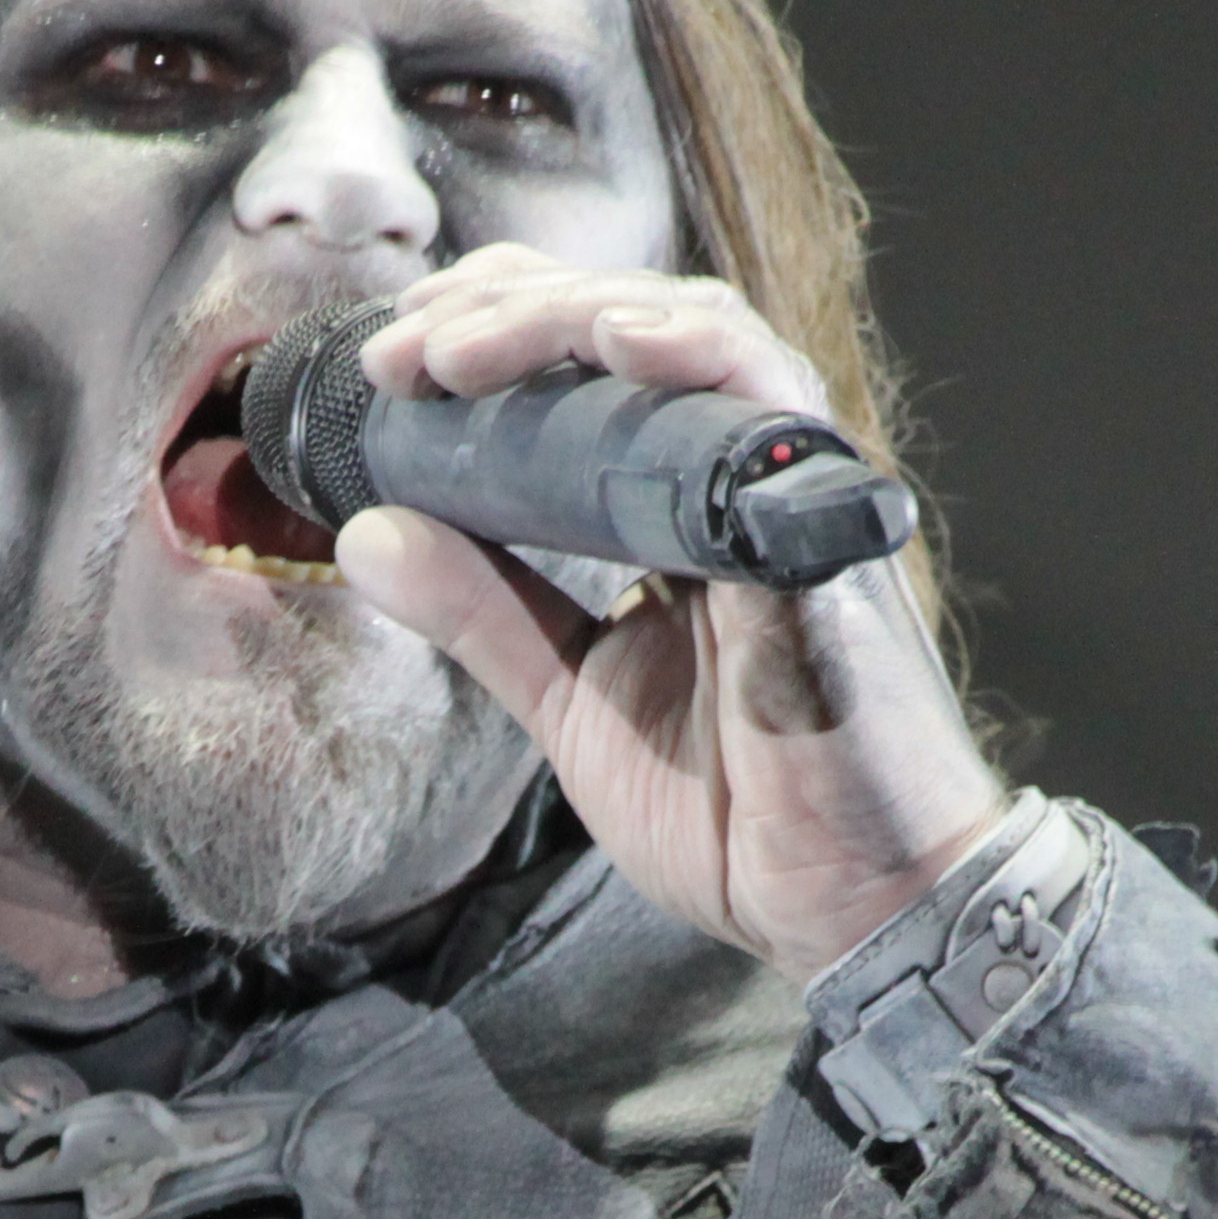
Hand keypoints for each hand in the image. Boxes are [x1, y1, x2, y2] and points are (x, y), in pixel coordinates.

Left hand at [333, 244, 1010, 979]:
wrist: (852, 907)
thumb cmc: (740, 810)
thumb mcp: (573, 701)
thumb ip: (483, 614)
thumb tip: (365, 532)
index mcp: (690, 506)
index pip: (604, 359)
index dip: (503, 323)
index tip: (396, 349)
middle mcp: (748, 478)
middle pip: (637, 322)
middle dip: (506, 311)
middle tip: (399, 347)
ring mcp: (796, 495)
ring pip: (698, 335)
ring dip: (570, 319)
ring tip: (460, 343)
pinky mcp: (829, 533)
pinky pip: (774, 408)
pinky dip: (696, 356)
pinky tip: (617, 339)